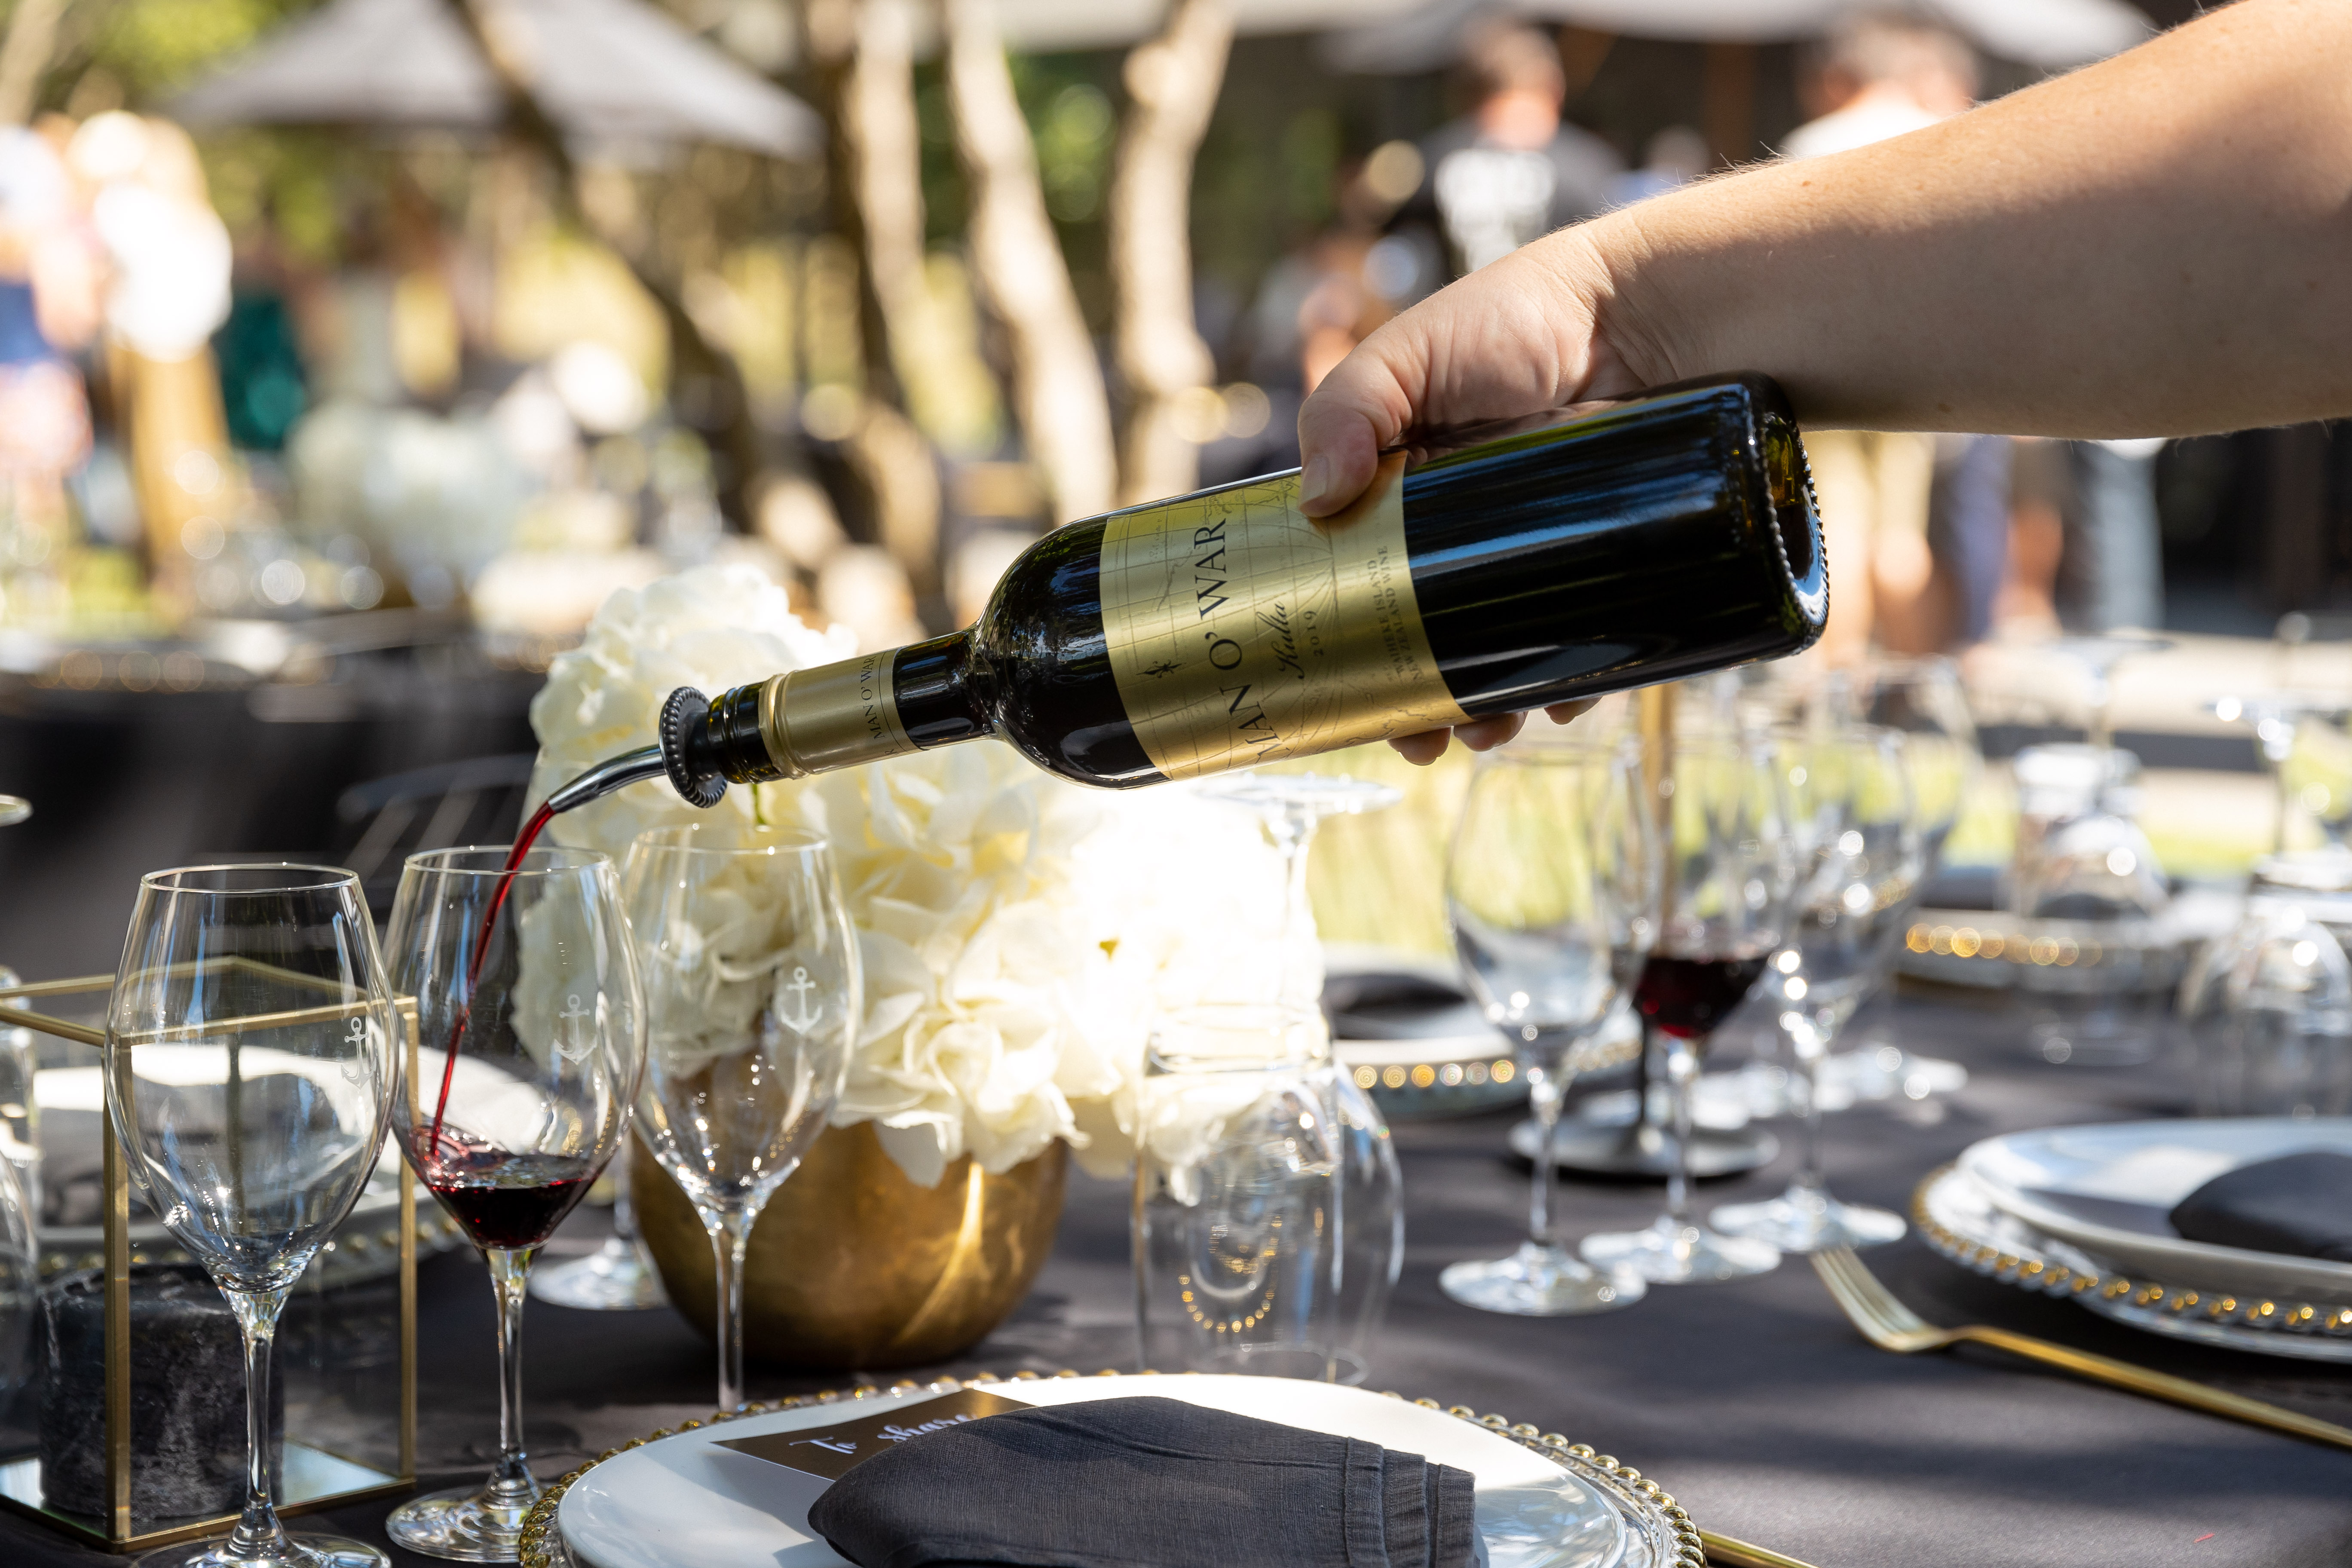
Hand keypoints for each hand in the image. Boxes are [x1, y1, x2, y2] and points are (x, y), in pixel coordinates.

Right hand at [1296, 223, 1665, 763]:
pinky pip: (1592, 649)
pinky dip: (1576, 684)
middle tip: (1427, 741)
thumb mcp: (1409, 351)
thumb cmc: (1523, 317)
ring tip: (1494, 732)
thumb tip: (1314, 501)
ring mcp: (1544, 559)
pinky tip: (1569, 700)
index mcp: (1407, 499)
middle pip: (1435, 645)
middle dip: (1425, 706)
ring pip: (1511, 659)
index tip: (1347, 698)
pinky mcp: (1614, 571)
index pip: (1362, 588)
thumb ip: (1346, 406)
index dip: (1350, 649)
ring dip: (1495, 711)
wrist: (1654, 314)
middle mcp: (1470, 538)